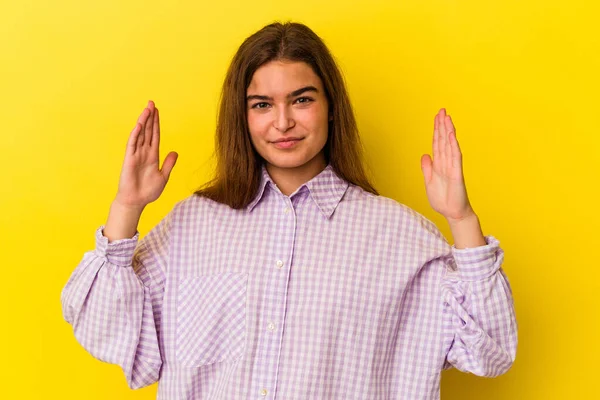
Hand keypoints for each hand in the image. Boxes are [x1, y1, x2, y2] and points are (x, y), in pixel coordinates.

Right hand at [114, 100, 177, 209]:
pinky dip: (135, 135)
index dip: (156, 123)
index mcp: (152, 156)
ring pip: (140, 134)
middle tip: (151, 103)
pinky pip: (132, 144)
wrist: (136, 202)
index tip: (157, 111)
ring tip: (147, 109)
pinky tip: (139, 125)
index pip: (154, 135)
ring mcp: (136, 155)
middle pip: (147, 131)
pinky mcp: (129, 159)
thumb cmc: (148, 191)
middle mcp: (144, 152)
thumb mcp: (163, 176)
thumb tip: (175, 152)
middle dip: (149, 117)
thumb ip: (168, 164)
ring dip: (143, 122)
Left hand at [420, 108, 473, 222]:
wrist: (452, 213)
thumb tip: (425, 154)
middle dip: (442, 125)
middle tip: (442, 110)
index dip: (436, 130)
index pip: (437, 143)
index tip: (437, 117)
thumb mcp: (429, 182)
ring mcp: (452, 167)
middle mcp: (446, 163)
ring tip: (447, 117)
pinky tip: (451, 135)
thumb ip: (427, 168)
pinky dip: (452, 146)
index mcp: (438, 165)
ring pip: (449, 145)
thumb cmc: (443, 200)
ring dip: (448, 131)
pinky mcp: (457, 174)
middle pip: (443, 140)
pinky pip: (455, 157)